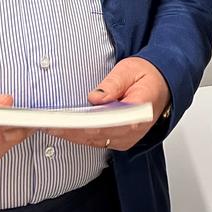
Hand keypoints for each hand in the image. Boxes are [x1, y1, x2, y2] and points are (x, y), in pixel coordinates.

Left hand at [48, 57, 169, 152]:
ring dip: (73, 135)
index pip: (105, 123)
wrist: (163, 84)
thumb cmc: (147, 76)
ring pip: (94, 141)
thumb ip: (112, 84)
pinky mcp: (122, 140)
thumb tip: (95, 98)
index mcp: (139, 112)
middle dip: (70, 130)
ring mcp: (128, 138)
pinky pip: (98, 142)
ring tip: (51, 126)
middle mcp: (134, 130)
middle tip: (48, 124)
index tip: (63, 121)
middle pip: (96, 135)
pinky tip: (66, 130)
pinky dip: (81, 136)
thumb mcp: (129, 70)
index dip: (81, 124)